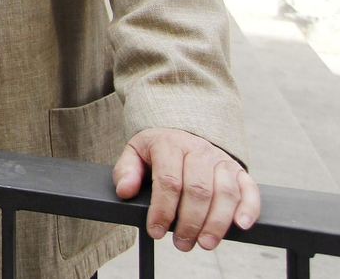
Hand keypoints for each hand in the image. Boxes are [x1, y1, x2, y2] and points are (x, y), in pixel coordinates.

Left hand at [114, 127, 259, 250]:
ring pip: (225, 193)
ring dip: (216, 223)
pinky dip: (249, 208)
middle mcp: (199, 150)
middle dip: (190, 222)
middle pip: (199, 190)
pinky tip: (241, 226)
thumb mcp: (135, 153)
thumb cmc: (157, 150)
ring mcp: (221, 160)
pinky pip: (250, 189)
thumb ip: (126, 171)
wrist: (183, 132)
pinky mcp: (239, 171)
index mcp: (170, 144)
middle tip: (181, 244)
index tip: (155, 231)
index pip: (168, 180)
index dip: (162, 209)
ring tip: (204, 244)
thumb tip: (125, 191)